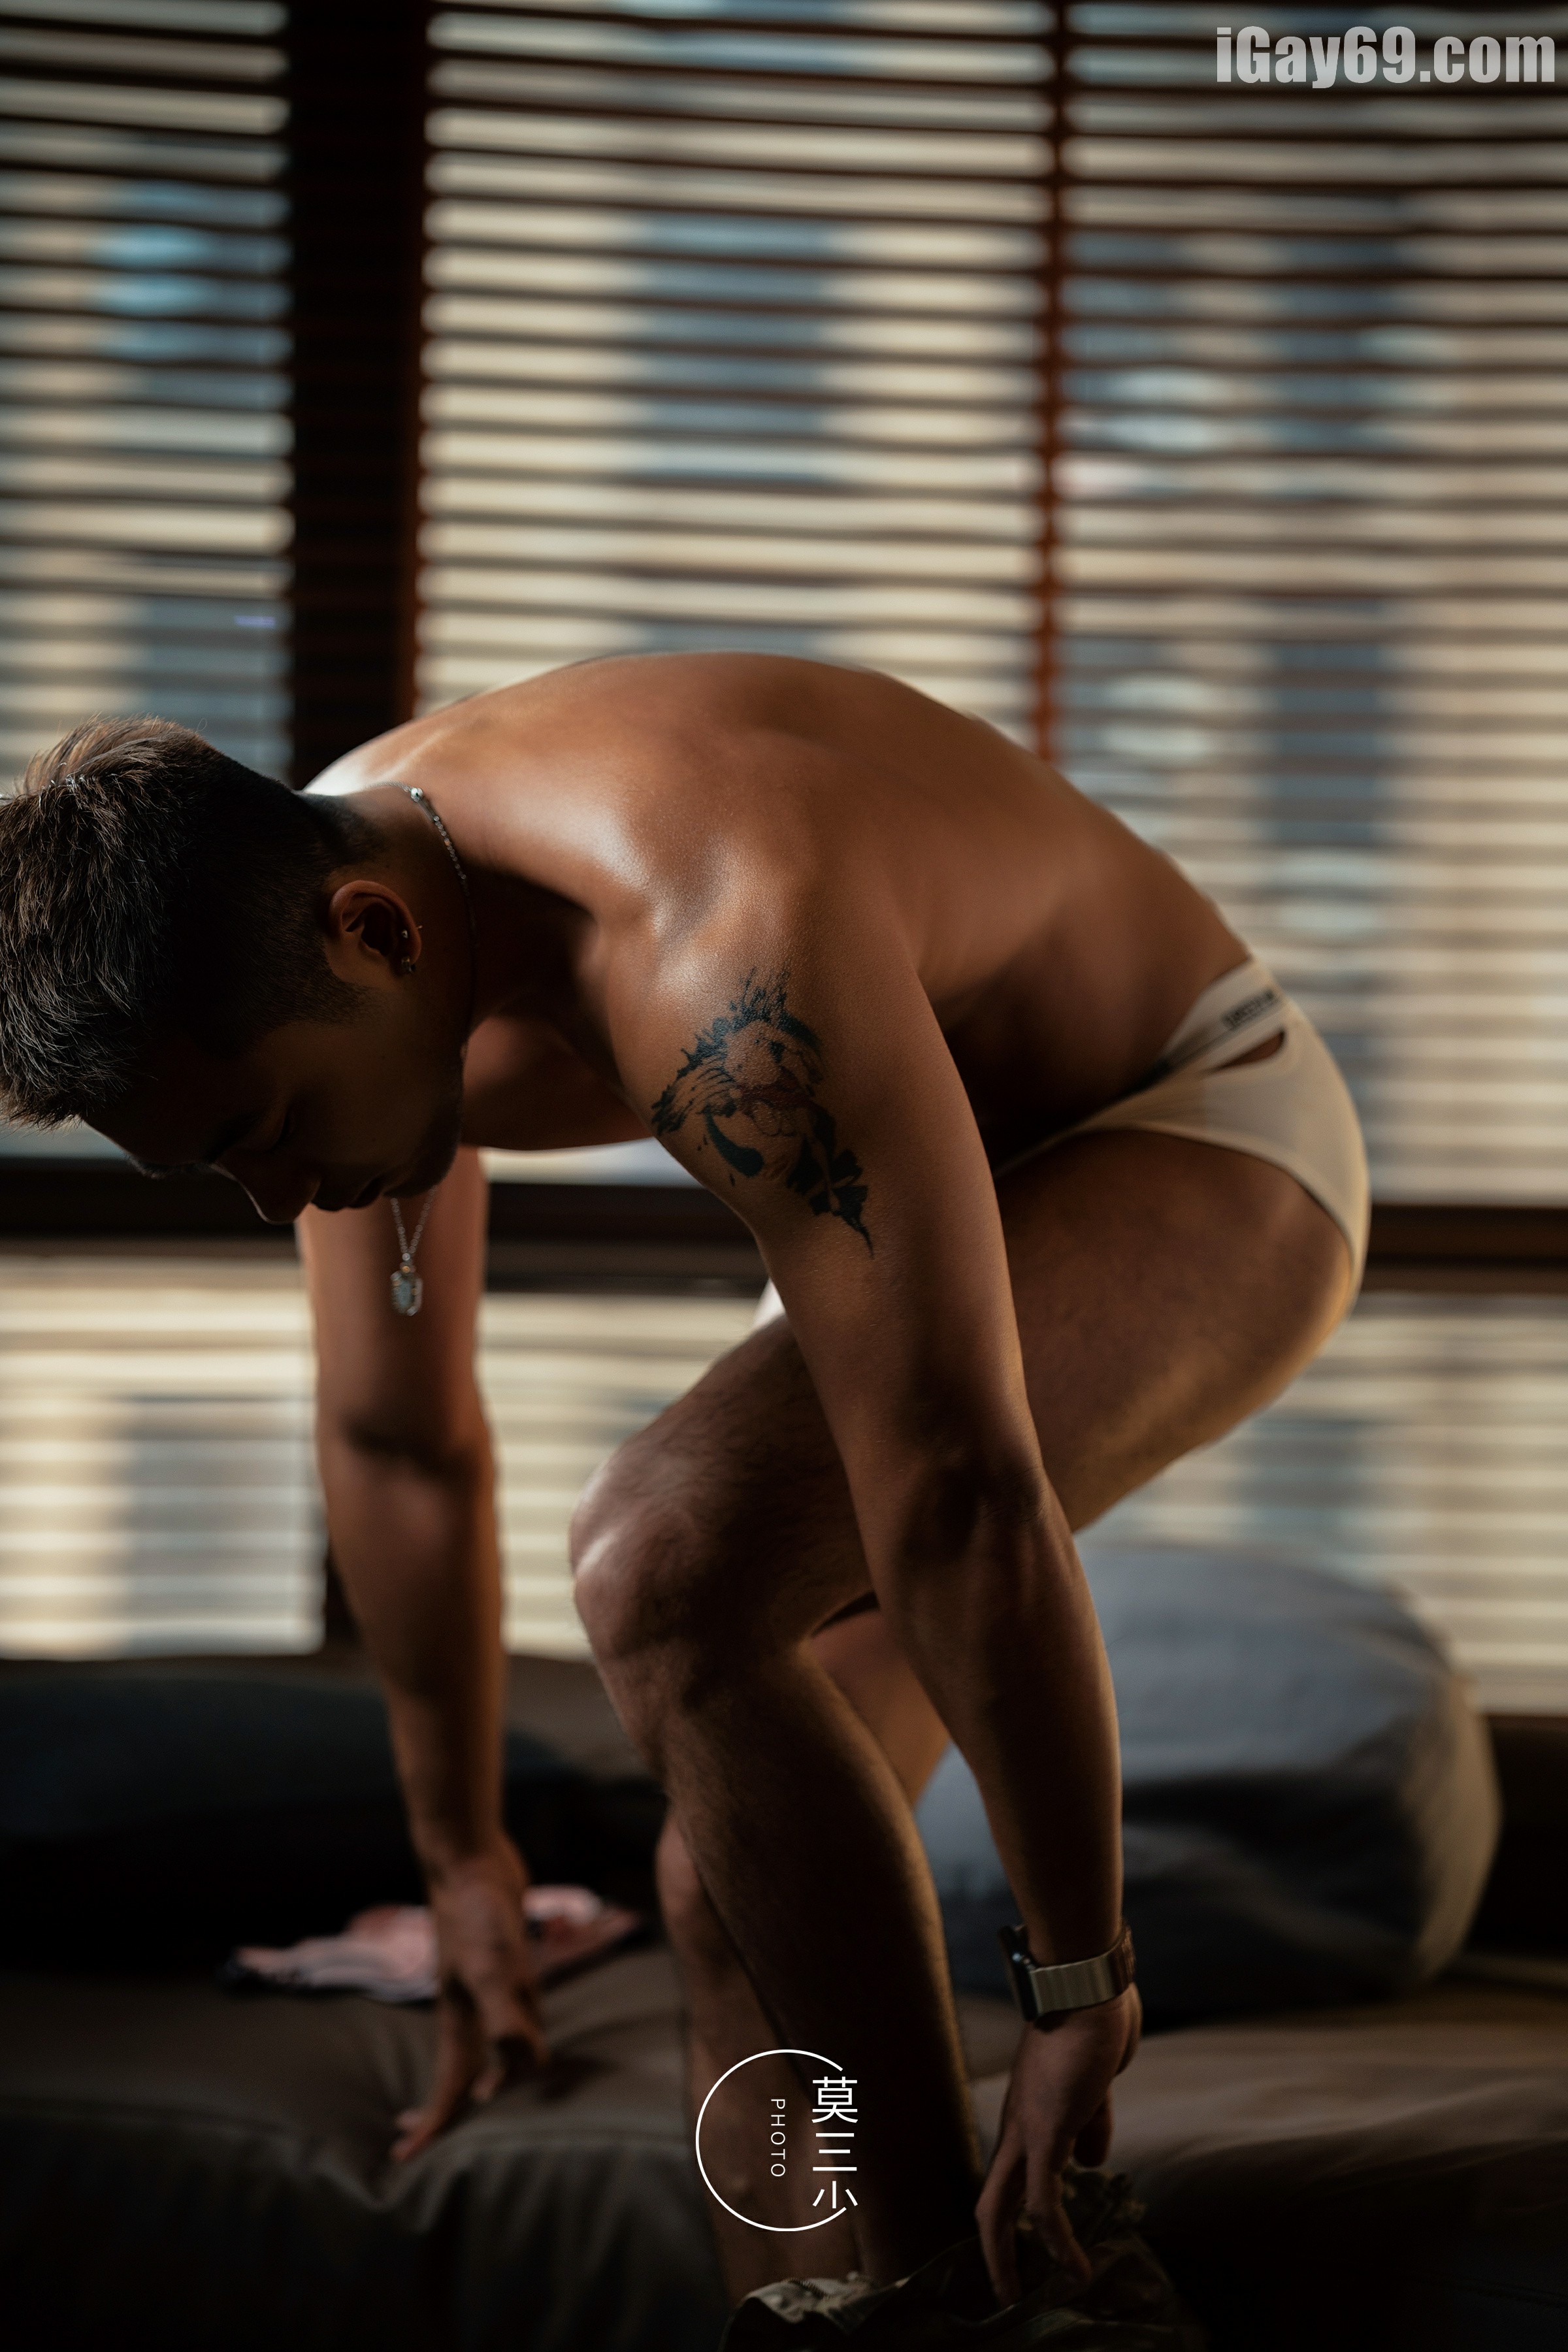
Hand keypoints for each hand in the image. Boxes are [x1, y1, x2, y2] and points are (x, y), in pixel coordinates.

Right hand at [391, 1840, 550, 2159]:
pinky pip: (507, 2008)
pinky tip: (517, 2023)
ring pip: (487, 2040)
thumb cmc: (480, 1911)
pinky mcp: (501, 1959)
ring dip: (485, 2068)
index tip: (407, 2161)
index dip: (434, 2124)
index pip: (448, 2085)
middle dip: (450, 2105)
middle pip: (461, 2069)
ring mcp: (483, 1982)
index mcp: (462, 2017)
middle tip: (432, 2137)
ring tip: (484, 2093)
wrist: (469, 1856)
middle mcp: (469, 2005)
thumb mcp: (495, 1966)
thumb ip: (507, 2014)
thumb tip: (520, 2066)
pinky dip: (510, 2028)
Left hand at [974, 1983, 1141, 2306]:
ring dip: (1014, 2259)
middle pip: (988, 2201)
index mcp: (1029, 2112)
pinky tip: (1076, 2269)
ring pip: (1001, 2209)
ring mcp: (1027, 2129)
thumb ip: (1091, 2122)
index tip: (1025, 2251)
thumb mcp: (1095, 2083)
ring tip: (1039, 2293)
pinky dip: (1057, 2243)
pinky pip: (1042, 2203)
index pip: (1007, 2173)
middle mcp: (1017, 2125)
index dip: (1011, 2216)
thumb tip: (1090, 2161)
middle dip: (995, 2253)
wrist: (1086, 1982)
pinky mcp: (1046, 2132)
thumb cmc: (1094, 2019)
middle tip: (1008, 2293)